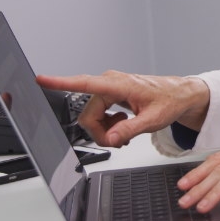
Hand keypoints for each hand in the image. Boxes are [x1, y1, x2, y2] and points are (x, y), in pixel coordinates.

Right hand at [36, 71, 208, 146]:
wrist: (179, 95)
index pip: (84, 83)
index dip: (60, 82)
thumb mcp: (153, 120)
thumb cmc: (169, 100)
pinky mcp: (110, 95)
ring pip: (92, 118)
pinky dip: (108, 126)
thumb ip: (130, 129)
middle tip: (121, 141)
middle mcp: (109, 83)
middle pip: (87, 115)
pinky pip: (98, 116)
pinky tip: (123, 126)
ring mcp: (109, 89)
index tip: (41, 79)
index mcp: (118, 84)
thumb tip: (112, 139)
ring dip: (105, 130)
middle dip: (100, 133)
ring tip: (126, 132)